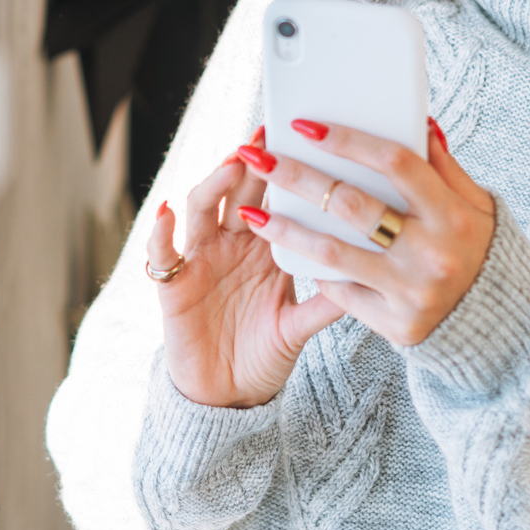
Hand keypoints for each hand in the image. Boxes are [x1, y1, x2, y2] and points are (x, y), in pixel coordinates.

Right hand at [151, 128, 347, 408]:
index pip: (273, 197)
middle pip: (238, 191)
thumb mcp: (300, 326)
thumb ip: (326, 304)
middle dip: (250, 162)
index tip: (303, 141)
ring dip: (214, 184)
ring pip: (202, 207)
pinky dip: (162, 231)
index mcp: (265, 247)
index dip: (283, 170)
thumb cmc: (264, 353)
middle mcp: (232, 244)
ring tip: (231, 166)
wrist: (228, 394)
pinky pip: (163, 252)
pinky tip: (167, 213)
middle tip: (265, 134)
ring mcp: (201, 258)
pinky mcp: (172, 283)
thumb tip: (367, 279)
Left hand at [237, 116, 496, 346]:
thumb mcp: (477, 205)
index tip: (305, 126)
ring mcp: (413, 293)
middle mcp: (433, 253)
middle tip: (259, 160)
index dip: (348, 141)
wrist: (500, 325)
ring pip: (334, 254)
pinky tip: (289, 251)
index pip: (396, 164)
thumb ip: (444, 166)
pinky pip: (343, 292)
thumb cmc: (478, 249)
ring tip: (250, 213)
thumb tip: (418, 120)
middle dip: (299, 178)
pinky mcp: (397, 325)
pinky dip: (316, 270)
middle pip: (352, 206)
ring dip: (287, 230)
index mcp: (453, 214)